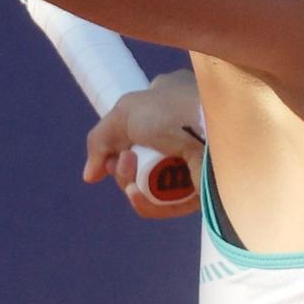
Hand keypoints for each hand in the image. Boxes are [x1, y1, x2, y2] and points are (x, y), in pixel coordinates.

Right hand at [82, 70, 205, 219]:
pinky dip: (148, 202)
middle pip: (140, 157)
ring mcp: (194, 162)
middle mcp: (185, 129)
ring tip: (133, 175)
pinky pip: (167, 203)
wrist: (213, 133)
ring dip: (131, 182)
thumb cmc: (172, 112)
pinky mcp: (203, 191)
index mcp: (173, 100)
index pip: (140, 123)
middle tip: (126, 159)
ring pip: (151, 181)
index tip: (115, 146)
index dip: (120, 139)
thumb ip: (99, 141)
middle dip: (123, 164)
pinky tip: (137, 194)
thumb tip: (90, 176)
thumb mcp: (124, 112)